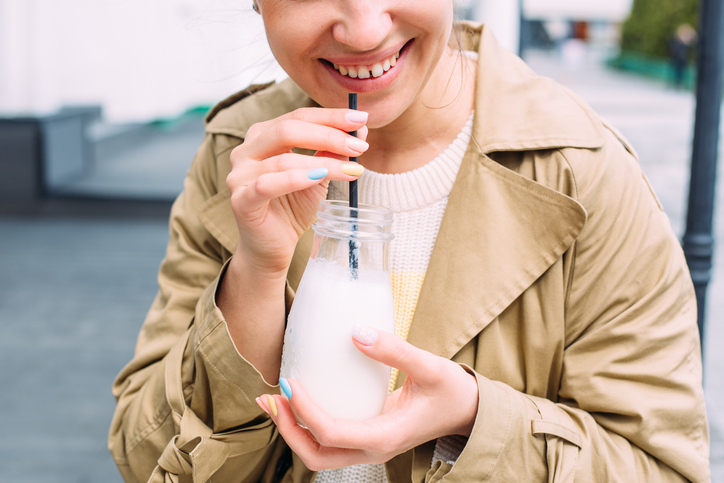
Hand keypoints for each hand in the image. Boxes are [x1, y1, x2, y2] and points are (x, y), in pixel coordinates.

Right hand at [227, 108, 369, 275]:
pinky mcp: (240, 200)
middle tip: (359, 146)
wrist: (273, 246)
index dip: (330, 117)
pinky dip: (295, 179)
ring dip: (322, 163)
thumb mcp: (318, 175)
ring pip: (284, 159)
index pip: (298, 117)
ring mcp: (239, 175)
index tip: (361, 119)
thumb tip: (360, 130)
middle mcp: (246, 150)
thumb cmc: (292, 207)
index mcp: (263, 136)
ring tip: (350, 169)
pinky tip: (319, 178)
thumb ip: (331, 152)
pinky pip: (267, 184)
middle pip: (288, 129)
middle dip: (328, 135)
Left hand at [256, 327, 478, 470]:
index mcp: (385, 437)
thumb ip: (394, 350)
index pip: (332, 433)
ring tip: (274, 398)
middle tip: (270, 396)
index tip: (289, 381)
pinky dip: (307, 422)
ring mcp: (368, 446)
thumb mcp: (429, 366)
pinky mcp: (366, 436)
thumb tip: (356, 331)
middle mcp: (372, 449)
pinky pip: (329, 438)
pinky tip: (298, 397)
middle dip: (287, 428)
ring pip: (319, 451)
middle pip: (316, 454)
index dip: (304, 410)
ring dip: (292, 428)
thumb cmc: (452, 391)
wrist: (468, 410)